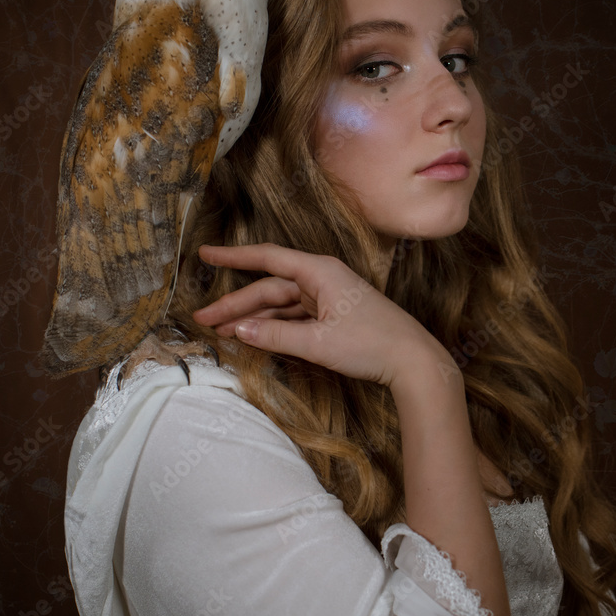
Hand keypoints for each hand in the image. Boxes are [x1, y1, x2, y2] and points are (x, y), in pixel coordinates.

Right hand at [192, 243, 447, 387]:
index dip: (233, 257)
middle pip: (269, 288)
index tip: (205, 254)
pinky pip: (294, 317)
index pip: (267, 258)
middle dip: (235, 305)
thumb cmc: (372, 345)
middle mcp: (321, 278)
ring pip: (279, 305)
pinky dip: (273, 327)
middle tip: (203, 319)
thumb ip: (276, 336)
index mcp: (319, 272)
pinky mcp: (332, 315)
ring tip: (221, 332)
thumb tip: (239, 332)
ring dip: (252, 319)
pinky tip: (254, 337)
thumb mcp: (318, 343)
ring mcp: (327, 297)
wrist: (413, 361)